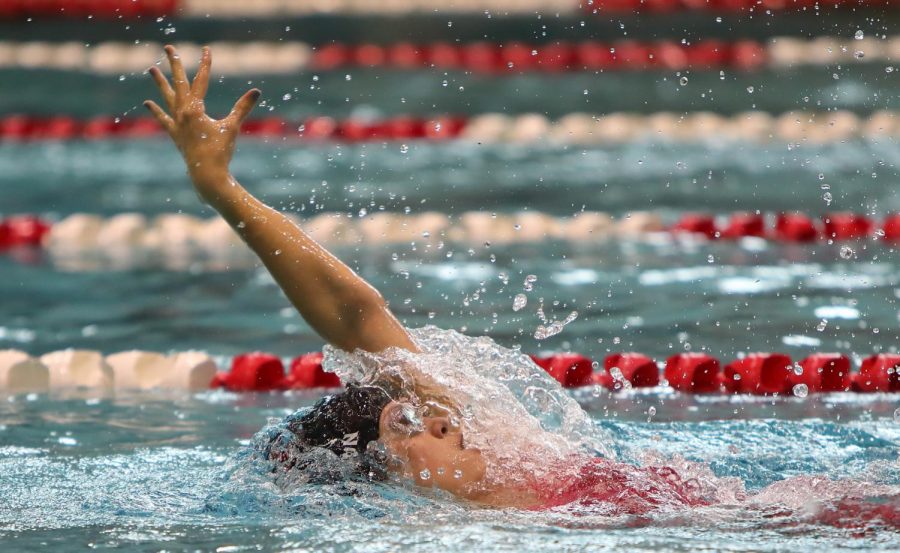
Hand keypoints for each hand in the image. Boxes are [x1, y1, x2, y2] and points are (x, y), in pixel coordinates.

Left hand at [144, 45, 259, 193]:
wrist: (206, 175)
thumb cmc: (220, 151)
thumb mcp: (232, 127)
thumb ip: (242, 108)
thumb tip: (256, 91)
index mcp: (194, 109)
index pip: (200, 81)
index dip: (205, 64)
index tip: (206, 49)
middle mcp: (182, 113)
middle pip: (178, 83)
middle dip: (175, 64)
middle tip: (169, 47)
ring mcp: (177, 124)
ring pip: (167, 98)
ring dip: (160, 84)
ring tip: (151, 69)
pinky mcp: (176, 135)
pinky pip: (164, 119)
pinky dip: (156, 111)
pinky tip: (148, 103)